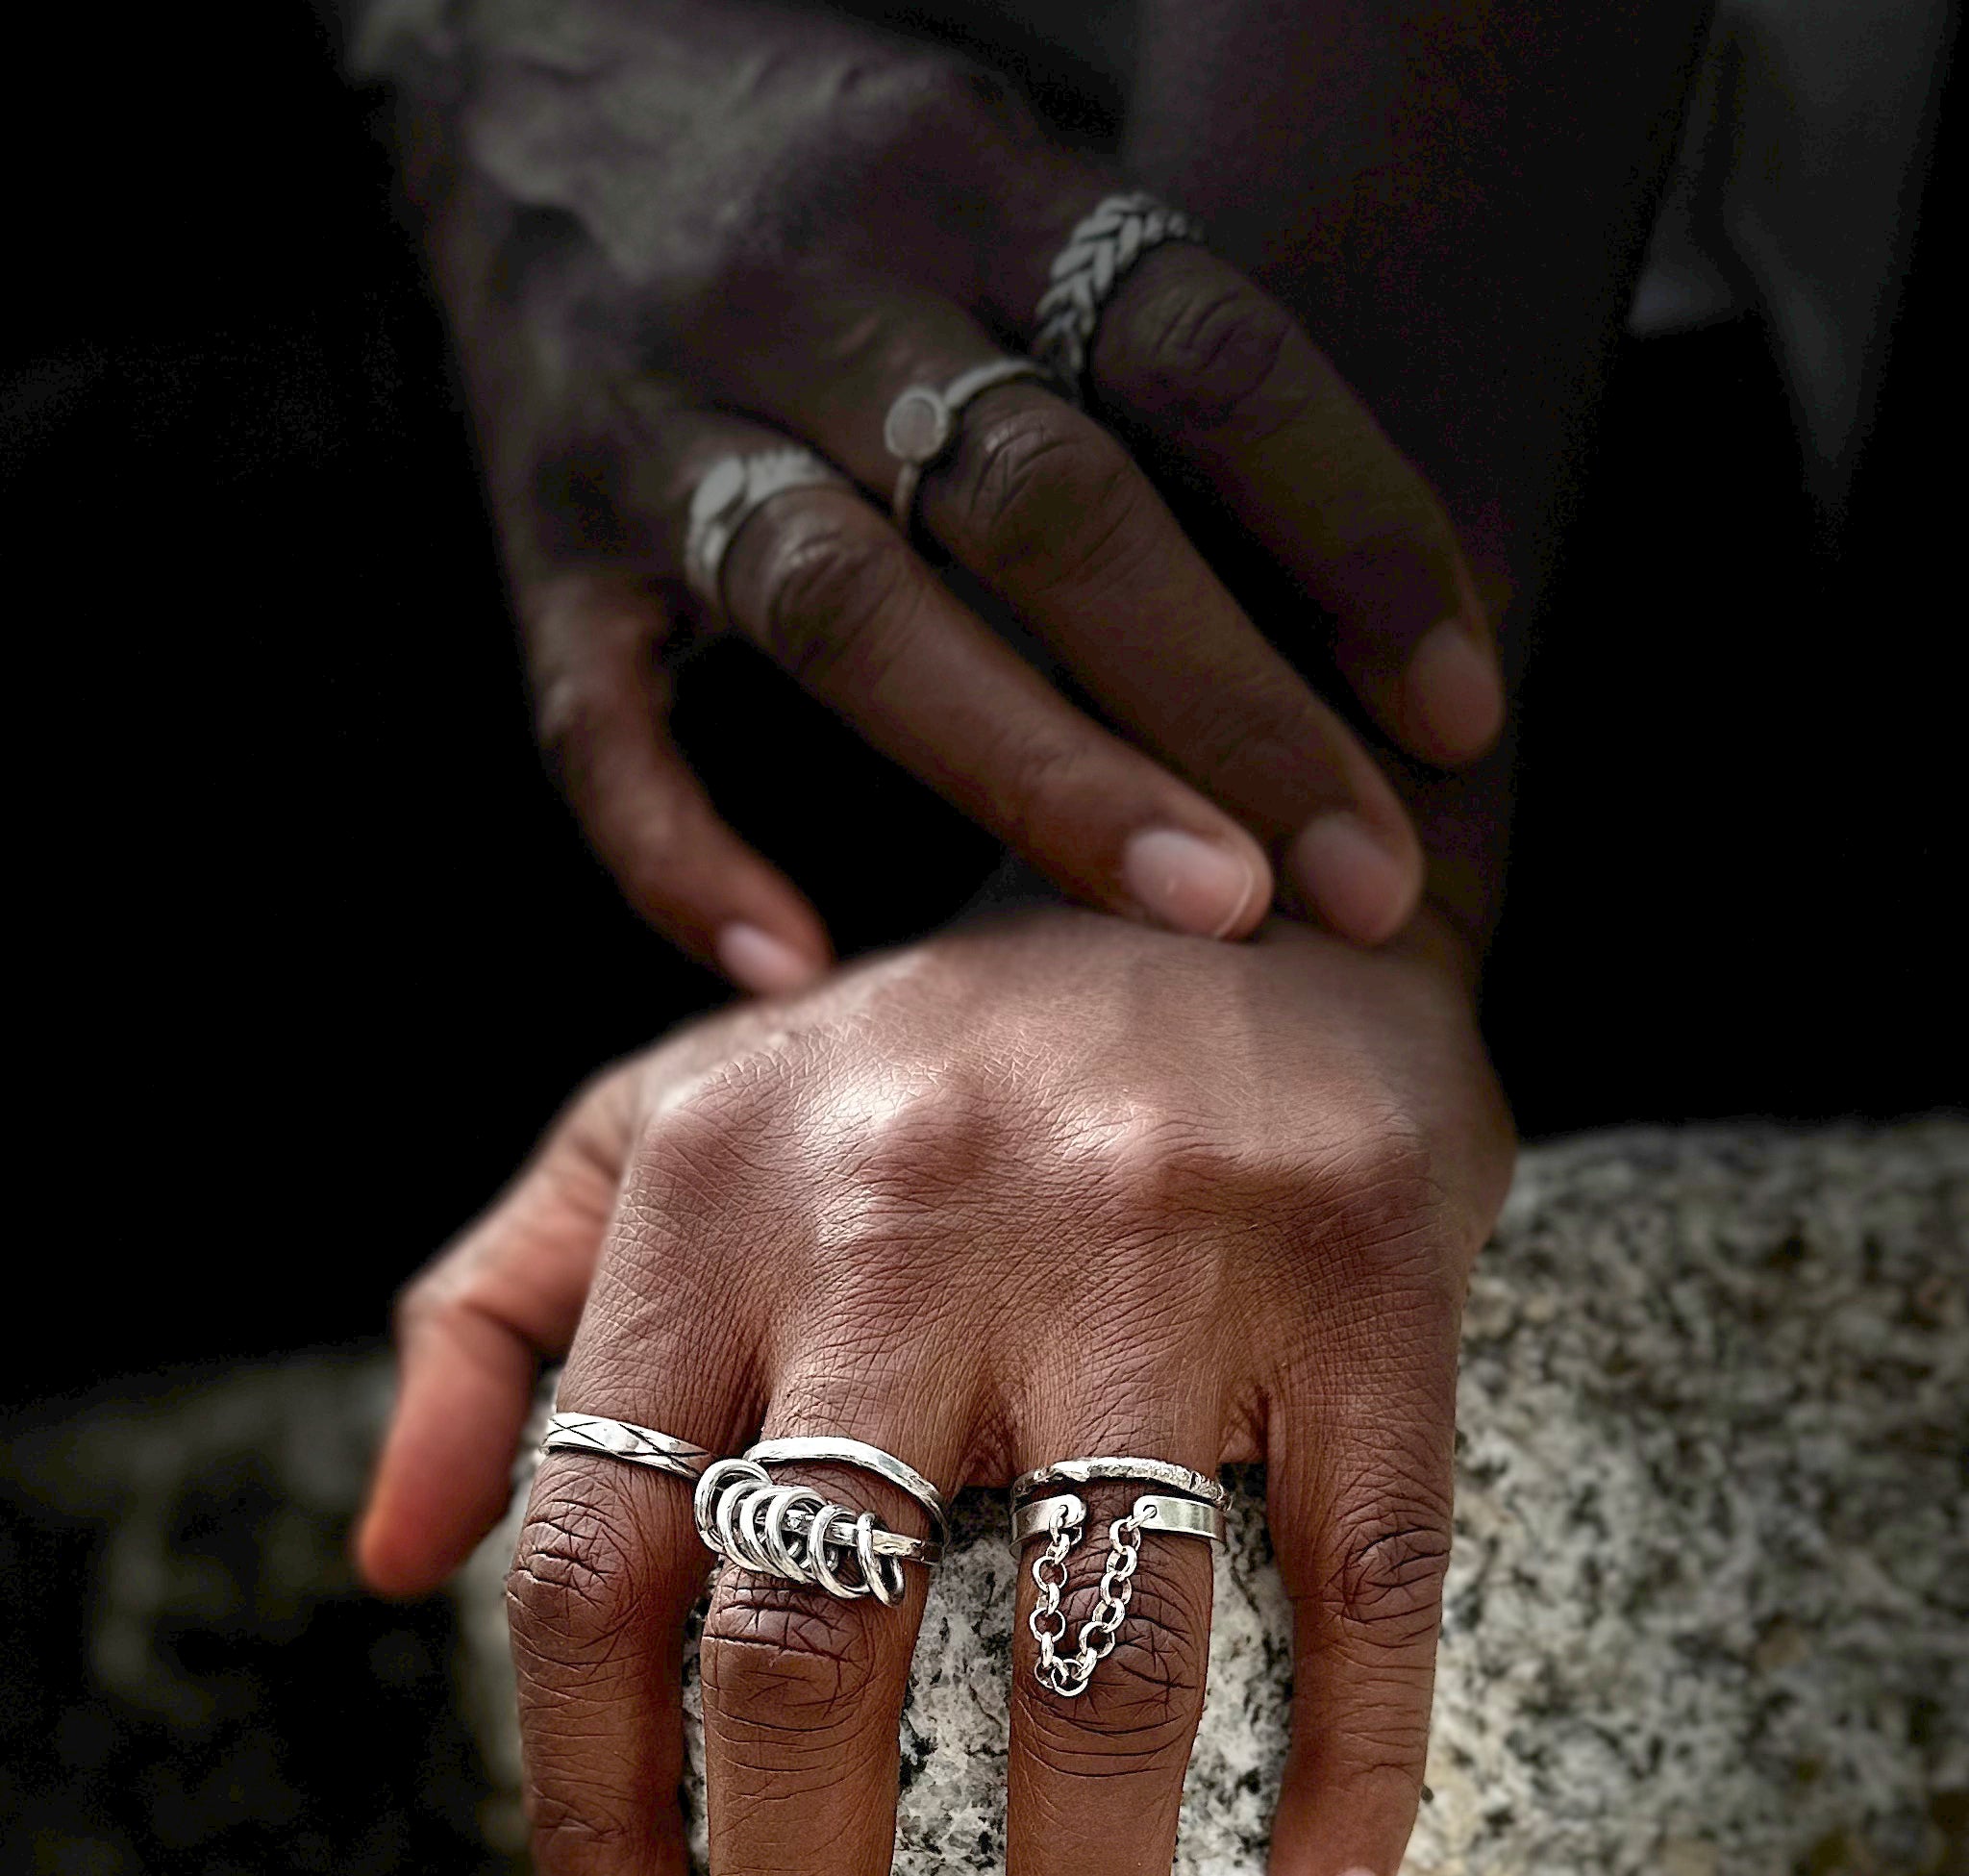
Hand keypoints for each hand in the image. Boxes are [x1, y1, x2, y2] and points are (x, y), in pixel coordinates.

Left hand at [358, 905, 1513, 1875]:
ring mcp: (1157, 1240)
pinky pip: (1359, 1580)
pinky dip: (1346, 1789)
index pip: (598, 1555)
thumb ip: (498, 1310)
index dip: (586, 1805)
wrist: (1222, 884)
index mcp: (730, 1183)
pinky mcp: (1358, 1271)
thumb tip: (386, 1561)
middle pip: (813, 1645)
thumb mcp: (671, 1120)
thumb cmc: (928, 1054)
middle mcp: (921, 1205)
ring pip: (1092, 1663)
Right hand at [395, 0, 1501, 991]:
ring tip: (1195, 908)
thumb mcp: (998, 160)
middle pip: (1043, 508)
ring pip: (848, 617)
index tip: (1459, 709)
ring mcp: (657, 429)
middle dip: (1223, 702)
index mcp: (962, 181)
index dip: (1351, 533)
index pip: (1198, 357)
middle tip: (1358, 874)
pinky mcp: (546, 549)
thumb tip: (1358, 542)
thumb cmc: (821, 155)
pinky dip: (679, 852)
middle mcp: (813, 298)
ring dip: (1032, 772)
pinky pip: (595, 723)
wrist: (521, 77)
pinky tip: (789, 967)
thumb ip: (1135, 320)